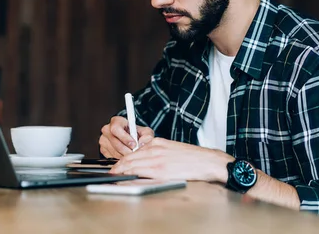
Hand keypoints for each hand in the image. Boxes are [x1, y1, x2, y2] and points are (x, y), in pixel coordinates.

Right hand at [99, 116, 153, 158]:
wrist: (131, 139)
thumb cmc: (136, 133)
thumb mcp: (145, 132)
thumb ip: (147, 136)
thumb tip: (143, 143)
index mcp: (116, 121)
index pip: (116, 129)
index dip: (125, 138)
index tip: (134, 144)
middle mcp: (107, 129)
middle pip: (115, 142)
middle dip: (126, 150)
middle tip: (135, 152)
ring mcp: (103, 140)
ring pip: (113, 151)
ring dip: (124, 155)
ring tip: (132, 153)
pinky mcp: (103, 149)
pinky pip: (111, 156)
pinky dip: (119, 157)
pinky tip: (125, 154)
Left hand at [109, 137, 233, 181]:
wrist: (206, 161)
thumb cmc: (192, 157)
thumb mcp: (171, 148)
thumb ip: (158, 151)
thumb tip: (146, 158)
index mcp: (158, 142)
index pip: (135, 150)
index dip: (124, 158)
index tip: (118, 164)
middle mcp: (155, 148)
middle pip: (131, 156)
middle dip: (119, 164)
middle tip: (111, 171)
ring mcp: (157, 158)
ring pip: (132, 163)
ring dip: (121, 169)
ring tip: (114, 175)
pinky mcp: (160, 169)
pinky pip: (140, 171)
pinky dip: (130, 173)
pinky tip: (125, 177)